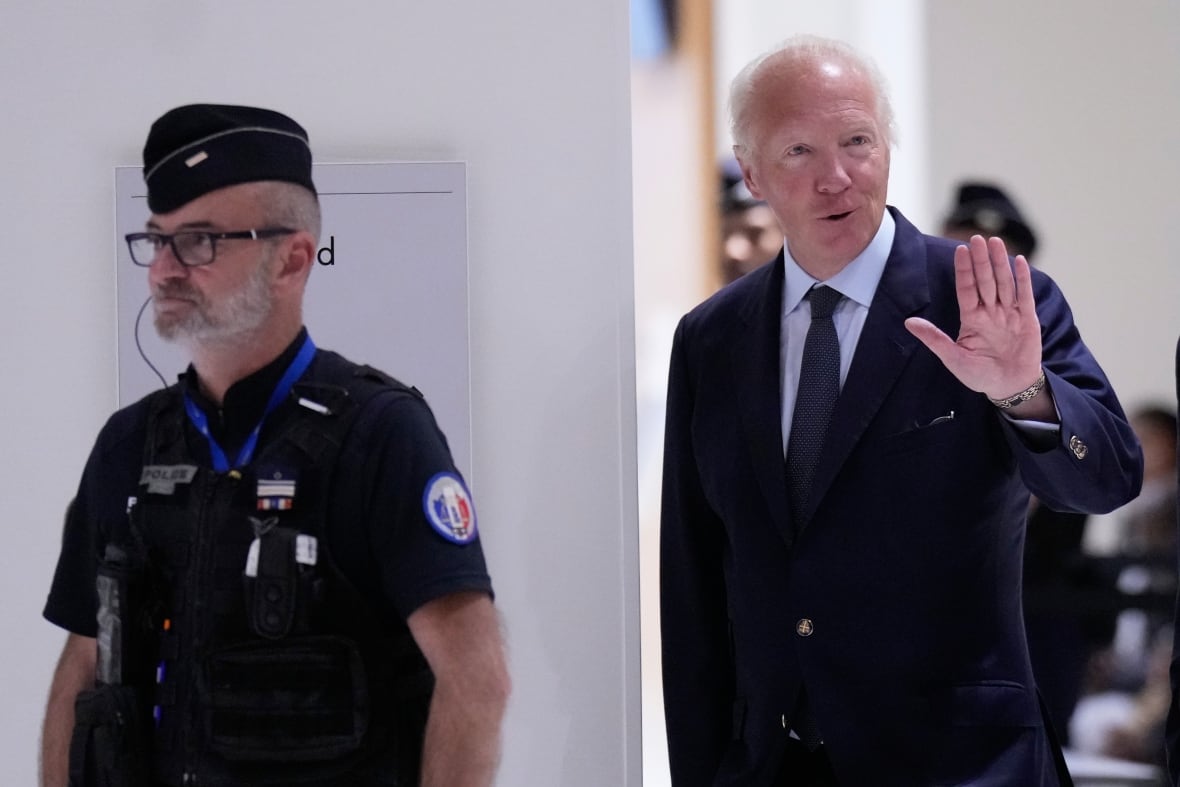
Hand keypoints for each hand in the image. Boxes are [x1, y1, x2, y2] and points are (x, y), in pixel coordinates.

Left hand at [904, 235, 1042, 400]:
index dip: (964, 271)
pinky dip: (1023, 279)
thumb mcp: (953, 357)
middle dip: (981, 261)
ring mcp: (1009, 314)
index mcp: (971, 318)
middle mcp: (990, 311)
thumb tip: (909, 322)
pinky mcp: (1028, 319)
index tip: (960, 250)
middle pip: (985, 281)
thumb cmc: (979, 374)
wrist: (1008, 387)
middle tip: (977, 238)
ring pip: (1004, 283)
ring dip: (1000, 263)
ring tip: (995, 242)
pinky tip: (1019, 261)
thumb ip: (934, 338)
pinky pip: (1025, 296)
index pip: (966, 289)